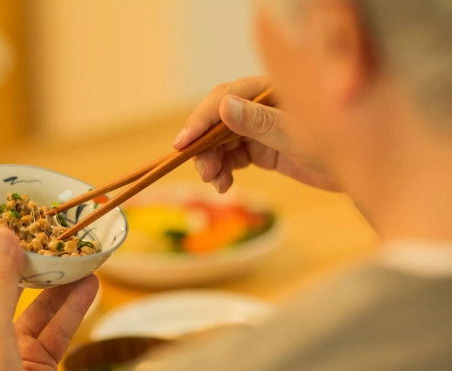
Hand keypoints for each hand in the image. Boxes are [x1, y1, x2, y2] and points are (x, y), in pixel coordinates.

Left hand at [0, 228, 98, 370]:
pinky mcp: (43, 360)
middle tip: (49, 235)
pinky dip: (76, 307)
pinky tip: (91, 286)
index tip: (3, 224)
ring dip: (61, 283)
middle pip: (9, 287)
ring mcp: (17, 348)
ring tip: (80, 256)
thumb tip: (1, 231)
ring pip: (41, 307)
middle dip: (31, 263)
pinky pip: (61, 327)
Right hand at [172, 76, 341, 192]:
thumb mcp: (297, 135)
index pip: (225, 97)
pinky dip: (225, 170)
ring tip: (215, 182)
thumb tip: (223, 107)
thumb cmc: (342, 145)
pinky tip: (224, 185)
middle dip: (206, 146)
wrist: (366, 171)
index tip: (182, 143)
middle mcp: (262, 104)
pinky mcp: (264, 147)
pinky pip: (235, 155)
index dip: (200, 119)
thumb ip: (259, 122)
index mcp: (270, 89)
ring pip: (223, 140)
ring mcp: (262, 126)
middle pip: (219, 120)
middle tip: (204, 172)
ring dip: (213, 161)